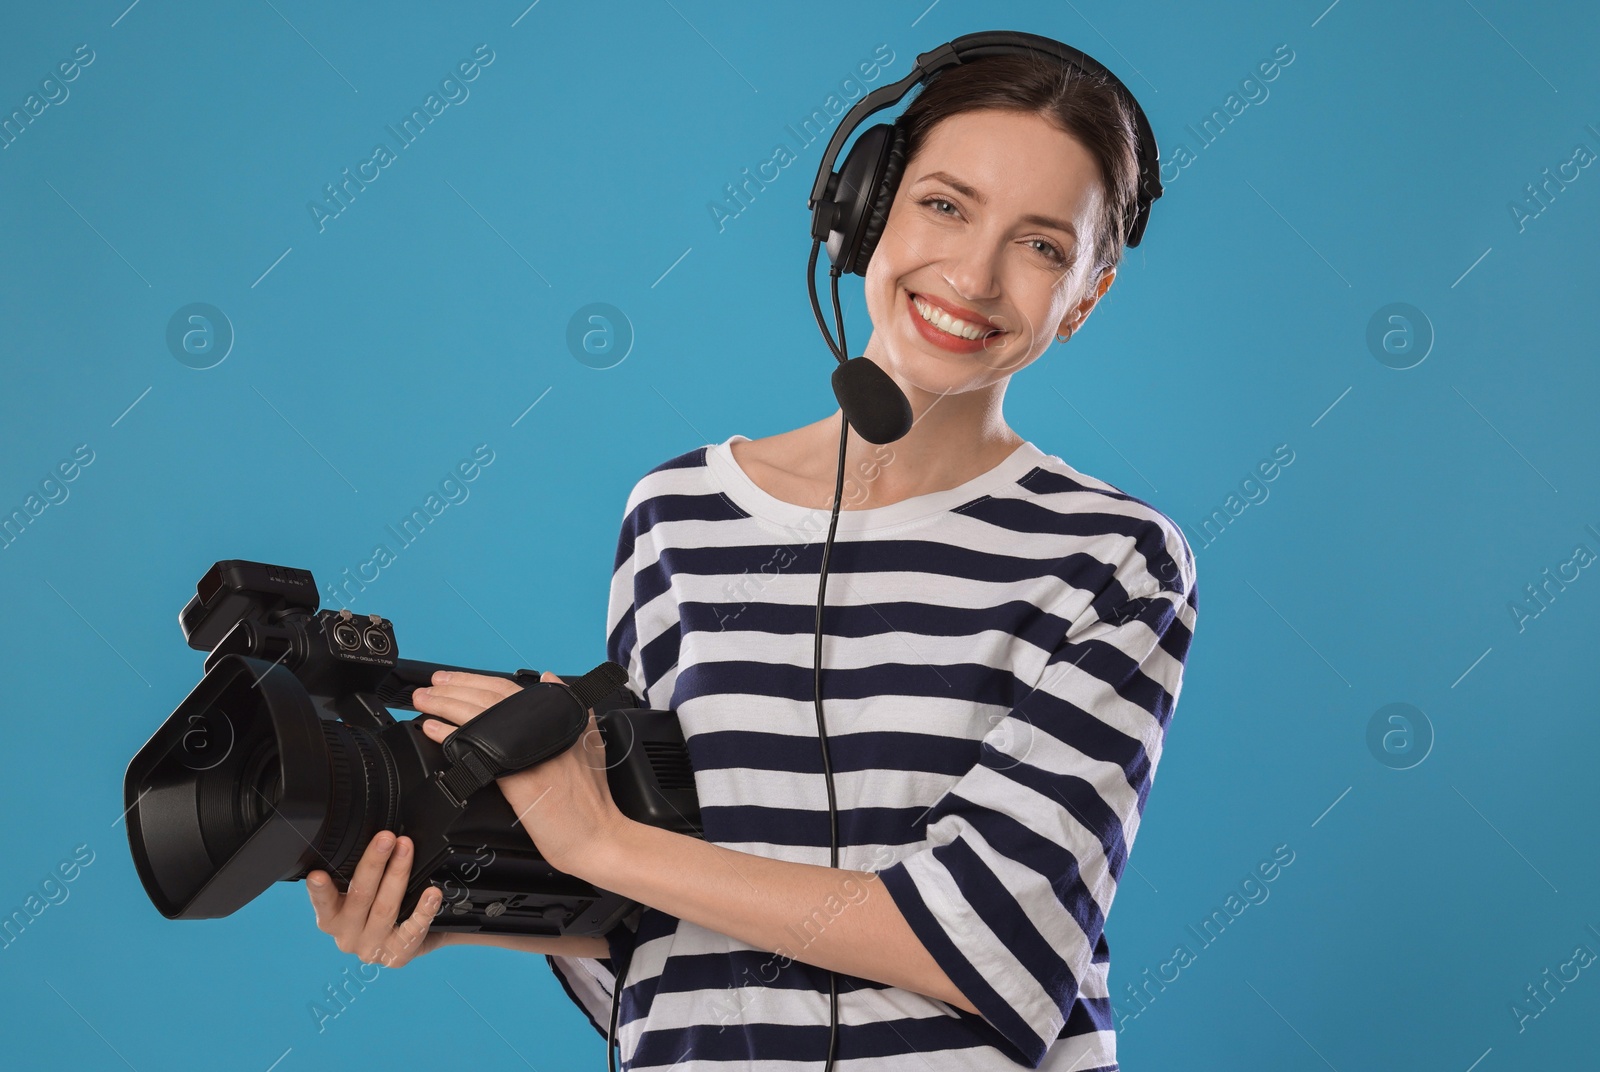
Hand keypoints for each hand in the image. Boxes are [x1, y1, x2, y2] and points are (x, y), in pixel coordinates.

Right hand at [306, 832, 445, 966]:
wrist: (409, 942)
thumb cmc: (379, 909)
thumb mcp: (363, 894)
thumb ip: (359, 875)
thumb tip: (373, 838)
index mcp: (332, 918)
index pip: (324, 902)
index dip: (320, 890)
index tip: (317, 874)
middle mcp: (348, 936)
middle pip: (360, 897)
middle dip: (373, 864)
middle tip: (386, 838)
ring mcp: (372, 948)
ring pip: (385, 908)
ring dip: (397, 875)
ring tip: (406, 849)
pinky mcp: (397, 955)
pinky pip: (413, 930)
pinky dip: (424, 910)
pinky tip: (432, 894)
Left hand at [416, 669, 622, 875]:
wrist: (594, 834)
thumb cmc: (592, 797)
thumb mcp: (590, 740)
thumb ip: (570, 705)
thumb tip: (551, 678)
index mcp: (553, 716)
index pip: (506, 687)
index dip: (474, 681)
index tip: (451, 679)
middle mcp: (538, 729)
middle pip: (485, 697)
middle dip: (452, 688)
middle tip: (429, 687)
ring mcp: (524, 751)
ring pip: (476, 716)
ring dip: (443, 705)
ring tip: (422, 703)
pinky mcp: (513, 775)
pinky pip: (473, 748)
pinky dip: (449, 735)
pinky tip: (432, 729)